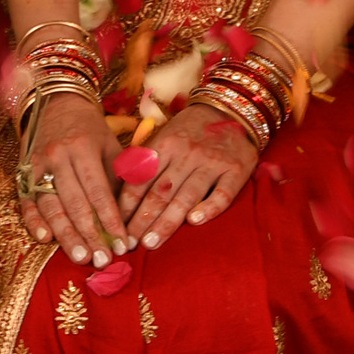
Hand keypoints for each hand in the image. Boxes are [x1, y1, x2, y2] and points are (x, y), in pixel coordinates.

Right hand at [15, 104, 132, 265]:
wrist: (56, 103)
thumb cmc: (90, 130)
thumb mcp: (110, 144)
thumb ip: (120, 176)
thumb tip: (132, 215)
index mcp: (83, 148)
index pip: (99, 191)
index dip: (111, 221)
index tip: (122, 244)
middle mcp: (58, 157)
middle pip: (75, 204)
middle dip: (90, 235)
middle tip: (102, 260)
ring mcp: (37, 166)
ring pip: (51, 207)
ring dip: (66, 235)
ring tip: (80, 256)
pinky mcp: (24, 173)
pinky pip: (27, 202)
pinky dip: (34, 221)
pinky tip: (45, 239)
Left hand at [120, 98, 260, 247]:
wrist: (230, 109)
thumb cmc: (191, 128)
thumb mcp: (165, 134)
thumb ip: (147, 159)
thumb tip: (120, 187)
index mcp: (165, 144)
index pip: (141, 179)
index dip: (127, 205)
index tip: (117, 226)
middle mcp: (186, 154)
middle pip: (160, 192)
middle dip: (142, 220)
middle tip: (130, 244)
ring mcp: (212, 162)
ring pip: (186, 196)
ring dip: (167, 221)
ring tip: (152, 242)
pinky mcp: (236, 170)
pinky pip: (222, 194)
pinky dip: (209, 208)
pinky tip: (194, 222)